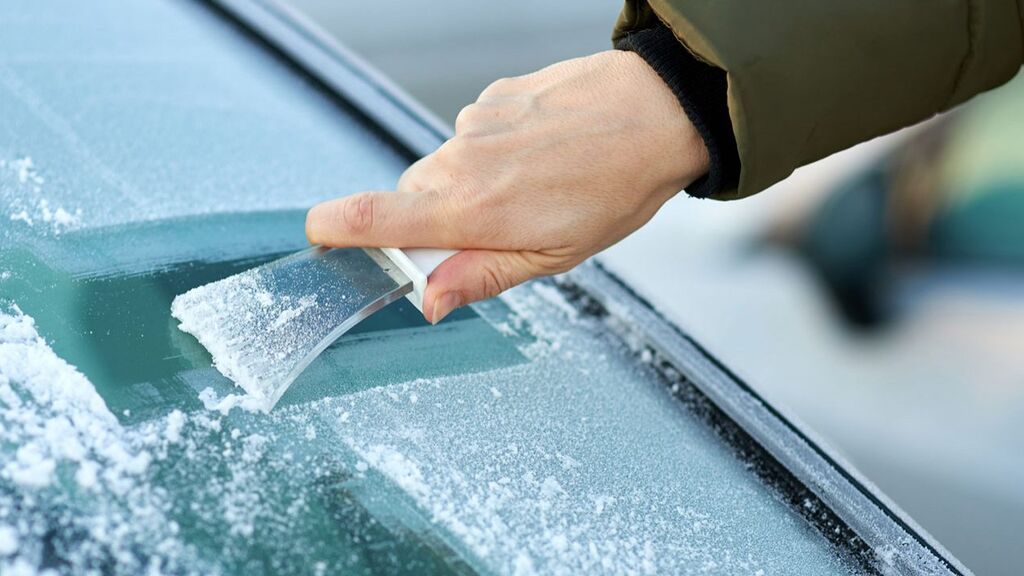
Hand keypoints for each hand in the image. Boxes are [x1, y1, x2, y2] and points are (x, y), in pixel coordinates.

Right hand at [306, 50, 708, 322]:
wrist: (656, 114)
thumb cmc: (612, 190)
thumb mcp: (552, 257)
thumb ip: (480, 277)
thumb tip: (428, 301)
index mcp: (470, 210)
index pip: (373, 219)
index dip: (334, 229)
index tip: (321, 237)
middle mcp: (461, 161)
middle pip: (411, 199)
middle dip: (436, 222)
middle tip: (492, 231)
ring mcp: (475, 123)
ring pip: (445, 167)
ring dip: (471, 186)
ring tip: (531, 189)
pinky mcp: (493, 97)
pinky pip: (473, 135)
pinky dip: (494, 152)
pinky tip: (539, 155)